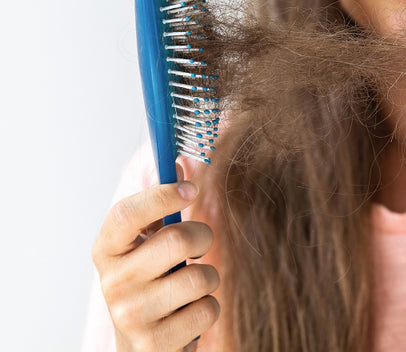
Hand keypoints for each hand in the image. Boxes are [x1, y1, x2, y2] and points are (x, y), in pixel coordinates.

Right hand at [91, 175, 218, 351]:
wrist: (141, 346)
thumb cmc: (150, 281)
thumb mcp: (148, 242)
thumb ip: (162, 204)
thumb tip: (180, 162)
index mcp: (107, 250)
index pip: (126, 214)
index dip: (163, 195)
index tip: (191, 188)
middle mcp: (112, 283)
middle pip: (177, 239)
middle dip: (203, 237)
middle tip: (199, 245)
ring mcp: (130, 317)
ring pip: (200, 276)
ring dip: (208, 278)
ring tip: (189, 287)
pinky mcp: (153, 345)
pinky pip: (207, 309)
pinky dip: (209, 308)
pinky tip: (188, 314)